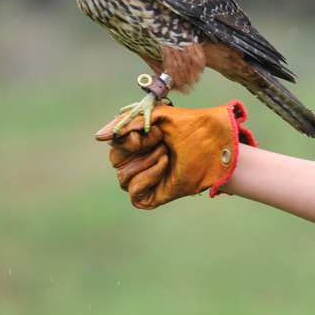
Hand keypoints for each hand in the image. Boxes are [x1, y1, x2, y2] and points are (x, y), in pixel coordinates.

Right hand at [94, 101, 256, 208]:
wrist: (216, 147)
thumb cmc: (192, 129)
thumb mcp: (158, 118)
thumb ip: (126, 123)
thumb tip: (97, 137)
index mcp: (137, 142)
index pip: (114, 143)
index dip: (128, 138)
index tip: (152, 131)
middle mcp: (137, 161)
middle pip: (114, 160)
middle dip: (139, 149)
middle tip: (162, 141)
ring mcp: (144, 180)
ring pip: (122, 176)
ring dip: (145, 162)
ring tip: (167, 154)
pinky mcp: (151, 196)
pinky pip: (132, 192)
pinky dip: (147, 178)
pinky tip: (165, 167)